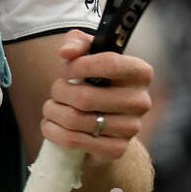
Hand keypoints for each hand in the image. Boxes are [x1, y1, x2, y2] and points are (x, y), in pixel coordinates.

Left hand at [40, 30, 152, 163]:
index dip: (79, 66)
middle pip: (85, 97)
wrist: (104, 117)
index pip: (108, 65)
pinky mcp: (116, 149)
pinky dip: (54, 132)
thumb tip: (67, 53)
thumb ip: (76, 42)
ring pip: (75, 120)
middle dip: (60, 91)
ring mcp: (130, 128)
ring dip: (53, 111)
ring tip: (50, 106)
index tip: (66, 70)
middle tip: (55, 90)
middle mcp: (140, 101)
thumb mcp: (88, 52)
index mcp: (140, 72)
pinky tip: (52, 125)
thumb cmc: (95, 77)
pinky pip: (74, 141)